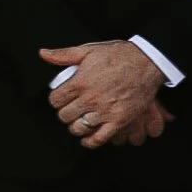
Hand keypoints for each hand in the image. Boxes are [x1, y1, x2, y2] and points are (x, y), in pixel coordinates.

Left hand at [41, 41, 169, 150]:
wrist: (147, 62)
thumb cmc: (119, 55)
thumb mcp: (89, 50)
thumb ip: (64, 54)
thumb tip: (44, 54)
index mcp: (80, 82)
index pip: (55, 100)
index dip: (56, 100)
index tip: (61, 99)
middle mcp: (90, 99)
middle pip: (64, 116)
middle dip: (64, 112)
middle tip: (70, 109)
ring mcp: (105, 111)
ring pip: (79, 128)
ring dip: (76, 126)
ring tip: (79, 120)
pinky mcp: (119, 120)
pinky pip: (99, 138)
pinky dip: (90, 141)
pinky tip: (87, 138)